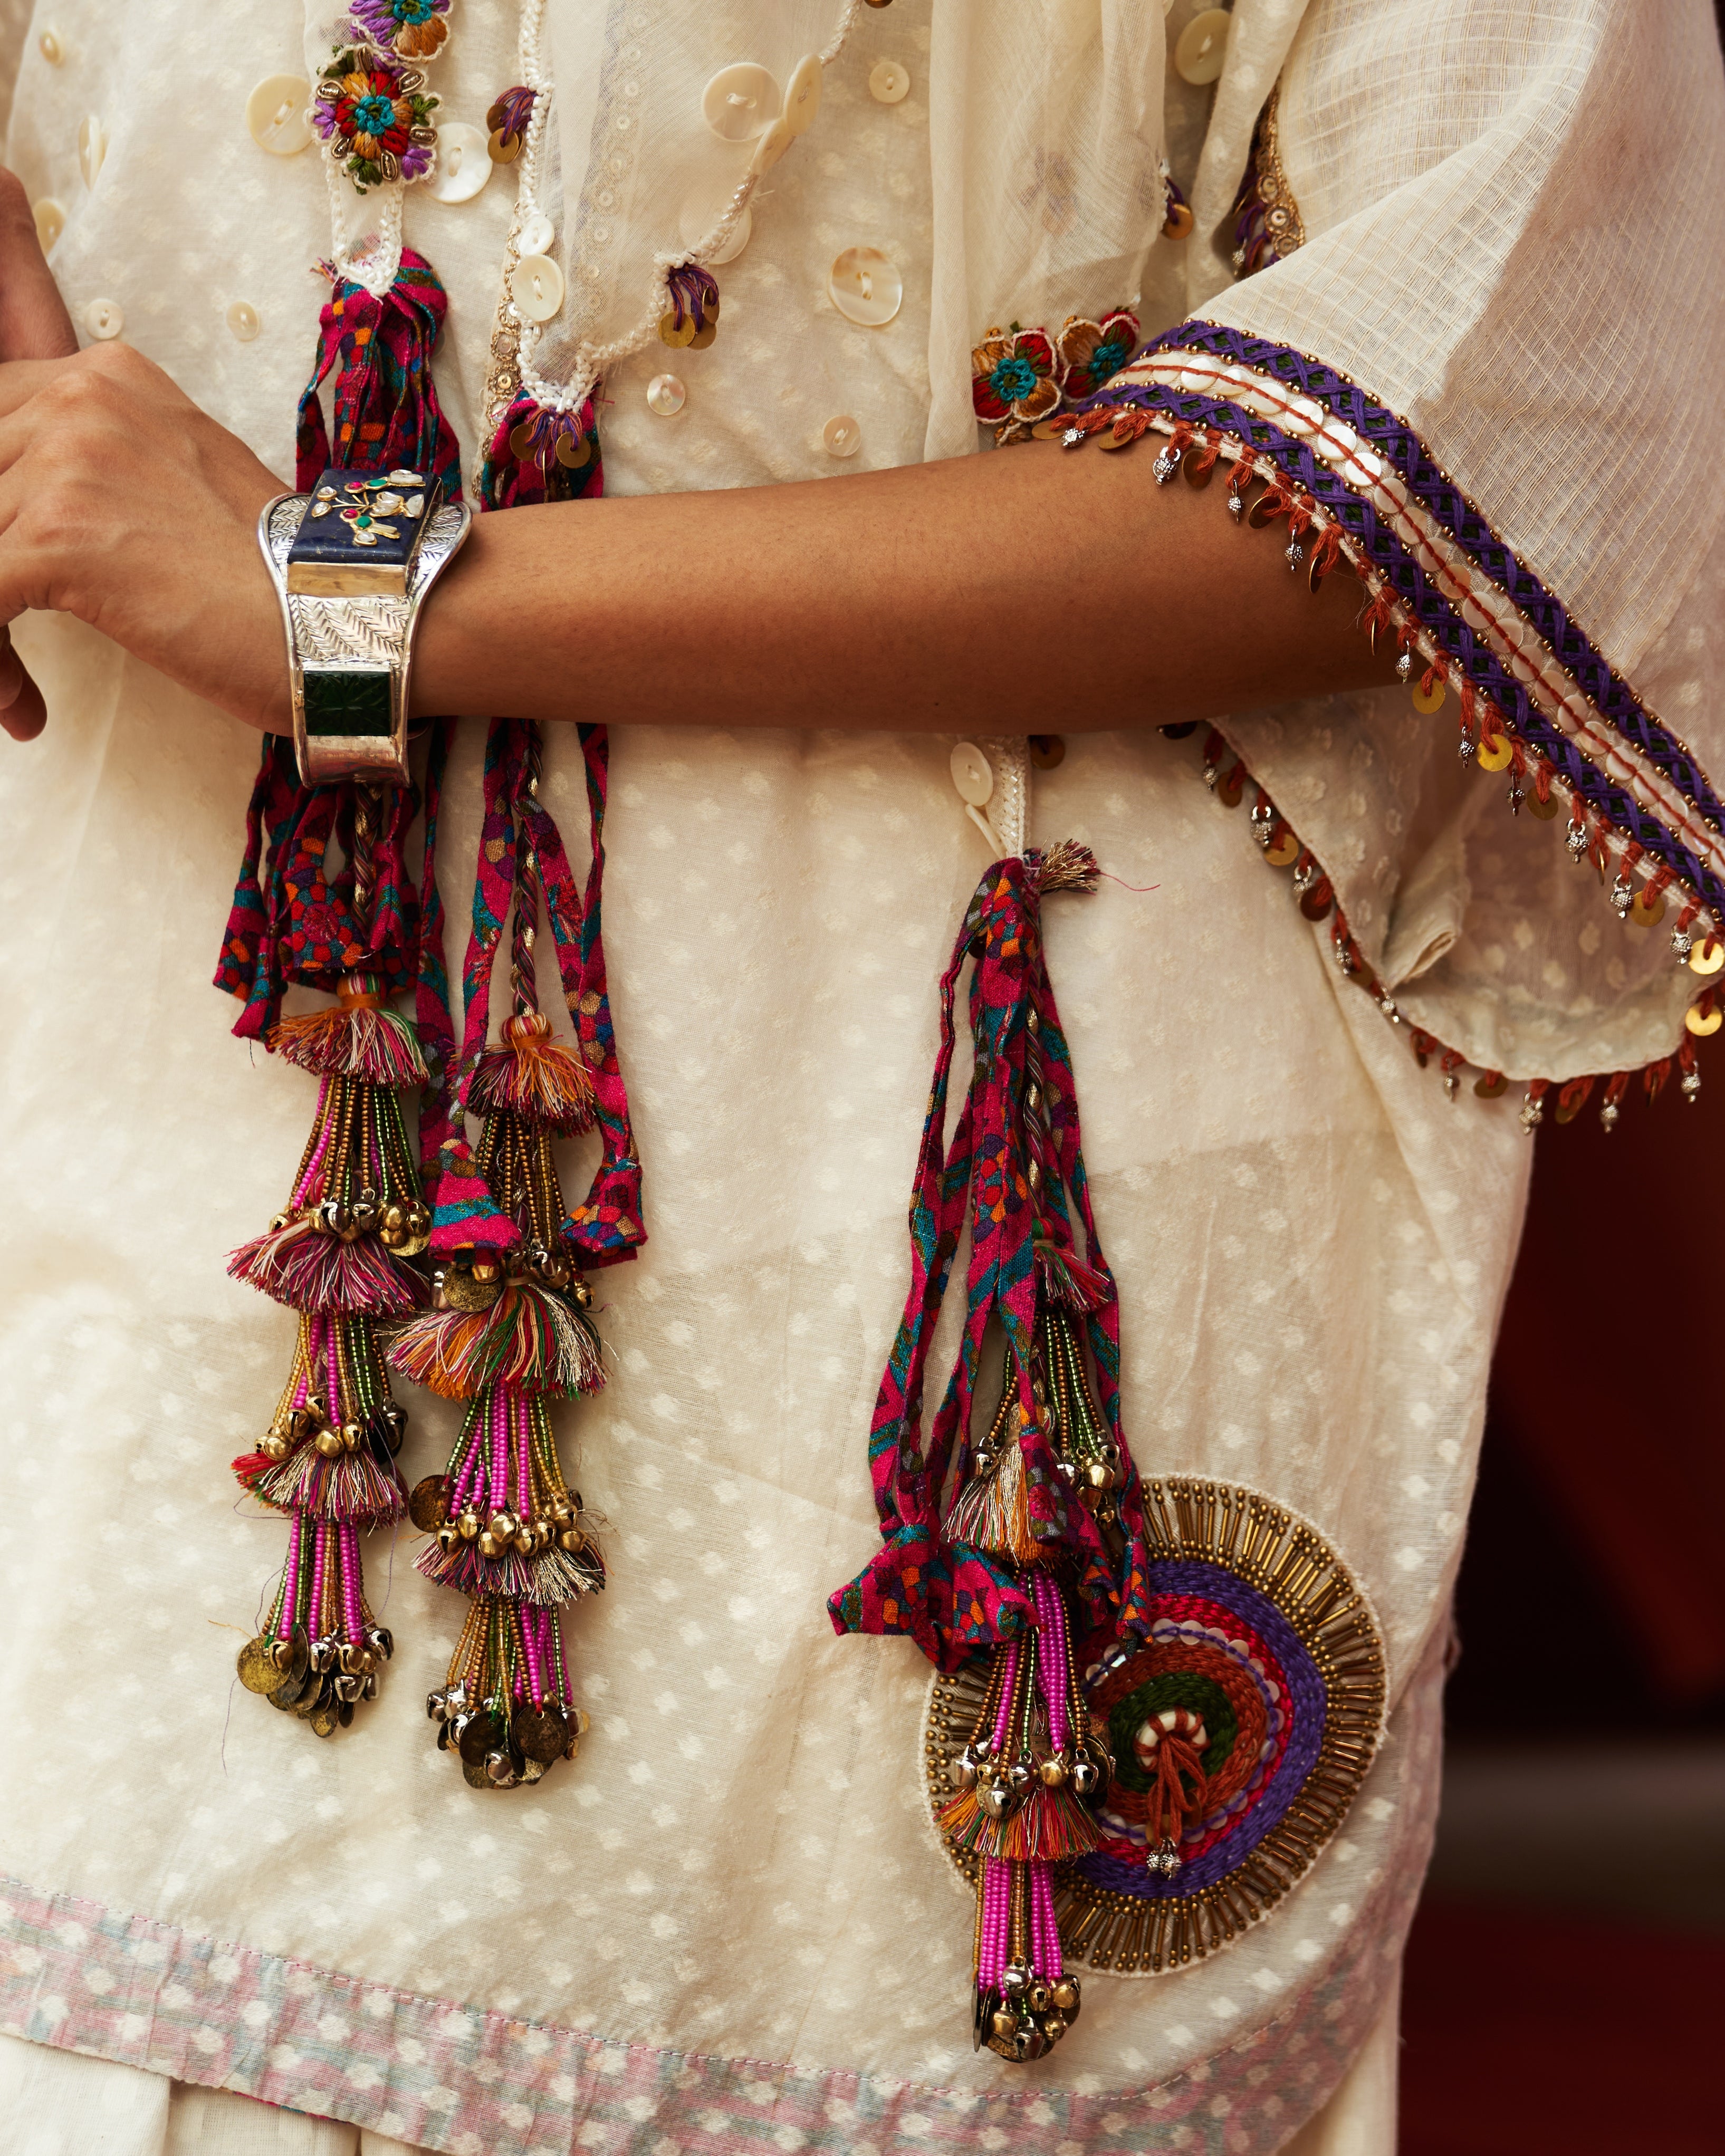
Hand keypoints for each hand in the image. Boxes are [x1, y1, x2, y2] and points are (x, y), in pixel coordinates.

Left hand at [0, 166, 289, 741]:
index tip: (13, 577)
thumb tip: (27, 525)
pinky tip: (21, 705)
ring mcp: (64, 466)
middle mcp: (78, 402)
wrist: (349, 613)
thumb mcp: (178, 485)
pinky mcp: (55, 541)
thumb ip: (98, 473)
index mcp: (105, 378)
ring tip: (16, 685)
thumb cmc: (279, 578)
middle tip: (10, 631)